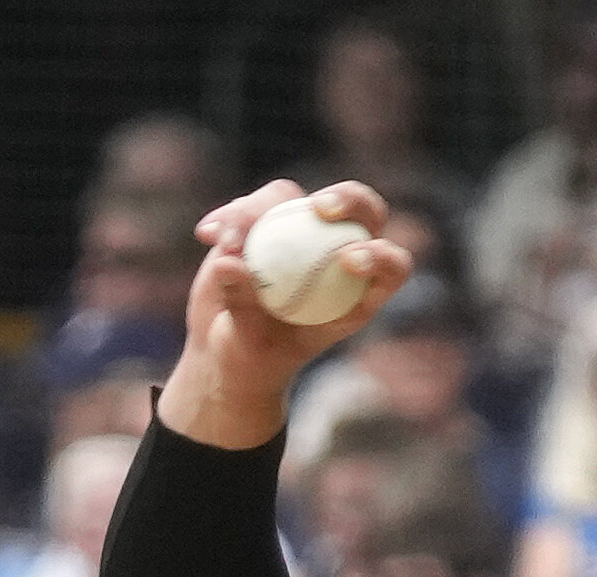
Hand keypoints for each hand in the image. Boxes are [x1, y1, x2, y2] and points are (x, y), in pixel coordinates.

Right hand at [170, 179, 413, 424]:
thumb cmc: (249, 358)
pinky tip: (206, 234)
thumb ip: (243, 307)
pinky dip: (231, 216)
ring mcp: (301, 232)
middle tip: (319, 208)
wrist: (223, 346)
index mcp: (355, 294)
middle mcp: (335, 253)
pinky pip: (254, 204)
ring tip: (227, 242)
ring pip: (296, 197)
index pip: (389, 265)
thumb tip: (229, 262)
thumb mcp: (246, 344)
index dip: (380, 257)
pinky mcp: (267, 220)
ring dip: (259, 210)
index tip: (348, 261)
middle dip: (348, 200)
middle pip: (361, 211)